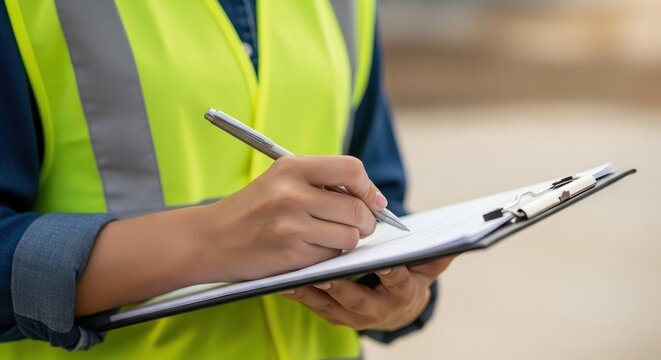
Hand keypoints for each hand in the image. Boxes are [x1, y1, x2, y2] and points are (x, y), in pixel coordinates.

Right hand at [189, 155, 387, 282]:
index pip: (351, 169)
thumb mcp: (279, 180)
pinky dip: (328, 256)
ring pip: (349, 236)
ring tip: (328, 237)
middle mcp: (292, 194)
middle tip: (359, 226)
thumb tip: (370, 197)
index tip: (375, 201)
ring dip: (347, 241)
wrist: (209, 239)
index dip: (369, 188)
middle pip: (356, 209)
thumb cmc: (250, 209)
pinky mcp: (291, 255)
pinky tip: (310, 250)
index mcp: (291, 168)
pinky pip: (331, 257)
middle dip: (366, 222)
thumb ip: (320, 182)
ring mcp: (291, 226)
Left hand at [281, 256, 454, 330]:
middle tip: (327, 275)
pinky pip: (314, 306)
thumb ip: (438, 255)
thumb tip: (462, 241)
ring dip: (313, 293)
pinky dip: (300, 294)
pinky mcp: (333, 315)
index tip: (385, 262)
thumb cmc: (409, 277)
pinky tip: (285, 281)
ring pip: (331, 306)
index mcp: (403, 294)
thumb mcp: (426, 268)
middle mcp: (378, 311)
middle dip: (343, 289)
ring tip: (298, 277)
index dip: (392, 274)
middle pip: (359, 301)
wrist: (397, 307)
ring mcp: (353, 316)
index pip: (399, 284)